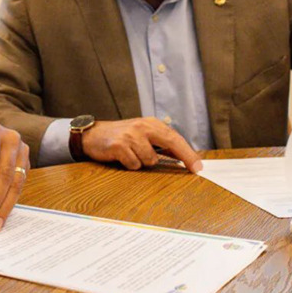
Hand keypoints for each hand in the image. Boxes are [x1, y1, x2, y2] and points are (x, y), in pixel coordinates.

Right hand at [82, 118, 202, 172]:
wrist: (93, 134)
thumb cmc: (120, 137)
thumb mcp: (141, 135)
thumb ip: (159, 144)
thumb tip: (181, 158)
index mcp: (151, 123)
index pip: (175, 137)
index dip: (188, 153)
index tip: (198, 166)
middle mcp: (142, 126)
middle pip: (171, 142)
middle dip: (185, 157)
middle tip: (194, 169)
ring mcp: (131, 135)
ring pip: (150, 160)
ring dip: (143, 163)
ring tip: (132, 156)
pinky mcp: (119, 145)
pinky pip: (134, 164)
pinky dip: (130, 165)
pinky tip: (122, 158)